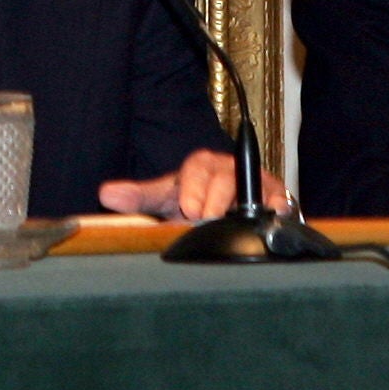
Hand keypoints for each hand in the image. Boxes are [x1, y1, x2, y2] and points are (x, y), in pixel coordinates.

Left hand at [97, 149, 291, 221]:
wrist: (229, 221)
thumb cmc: (194, 204)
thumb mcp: (166, 201)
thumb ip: (139, 197)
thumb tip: (105, 194)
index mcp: (203, 167)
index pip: (199, 165)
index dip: (194, 185)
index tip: (189, 208)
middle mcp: (232, 172)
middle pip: (228, 174)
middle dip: (216, 196)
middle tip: (204, 218)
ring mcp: (257, 186)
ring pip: (256, 187)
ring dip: (247, 205)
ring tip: (235, 224)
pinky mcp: (279, 203)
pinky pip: (283, 203)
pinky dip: (279, 210)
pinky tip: (275, 219)